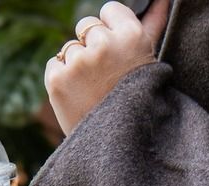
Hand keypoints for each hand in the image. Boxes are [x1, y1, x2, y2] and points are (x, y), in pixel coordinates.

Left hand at [45, 0, 171, 137]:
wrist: (120, 148)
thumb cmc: (137, 101)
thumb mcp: (148, 61)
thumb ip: (153, 24)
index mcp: (131, 37)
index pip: (109, 10)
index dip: (113, 33)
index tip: (119, 56)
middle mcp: (104, 45)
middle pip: (87, 27)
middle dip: (94, 48)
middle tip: (108, 80)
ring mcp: (78, 62)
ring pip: (70, 48)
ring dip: (78, 67)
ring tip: (95, 92)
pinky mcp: (58, 79)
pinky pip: (55, 65)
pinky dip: (63, 80)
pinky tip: (80, 98)